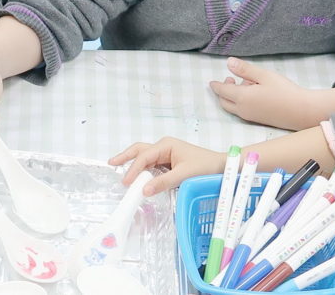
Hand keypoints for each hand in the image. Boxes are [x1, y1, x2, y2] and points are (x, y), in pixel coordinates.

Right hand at [108, 137, 224, 195]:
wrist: (223, 166)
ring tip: (119, 168)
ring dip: (133, 163)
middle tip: (111, 163)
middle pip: (139, 150)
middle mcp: (164, 147)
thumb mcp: (184, 175)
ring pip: (144, 157)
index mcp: (166, 145)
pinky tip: (137, 176)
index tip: (126, 183)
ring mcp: (166, 154)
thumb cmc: (206, 167)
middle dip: (125, 156)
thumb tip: (144, 190)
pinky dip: (142, 170)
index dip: (133, 169)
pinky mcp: (170, 162)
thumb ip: (163, 182)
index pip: (144, 157)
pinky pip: (152, 164)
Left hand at [210, 57, 326, 129]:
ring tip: (246, 83)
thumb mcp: (264, 75)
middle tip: (231, 79)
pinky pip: (242, 111)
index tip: (211, 82)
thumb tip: (228, 62)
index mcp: (242, 98)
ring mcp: (251, 117)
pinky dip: (241, 102)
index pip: (222, 91)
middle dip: (223, 91)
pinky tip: (254, 93)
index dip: (216, 85)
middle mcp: (243, 110)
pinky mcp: (258, 120)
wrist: (302, 111)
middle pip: (224, 102)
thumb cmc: (284, 91)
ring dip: (233, 96)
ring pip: (233, 108)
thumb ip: (245, 69)